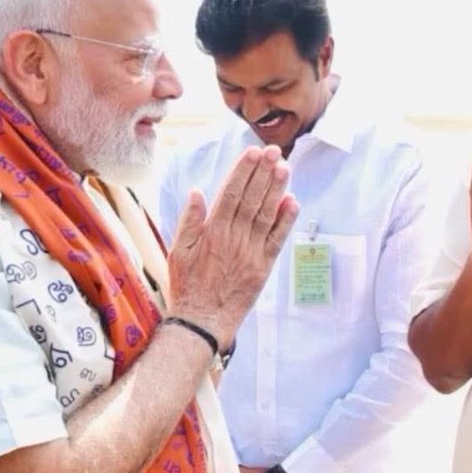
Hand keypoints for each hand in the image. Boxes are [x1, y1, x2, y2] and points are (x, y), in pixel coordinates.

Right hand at [167, 147, 298, 348]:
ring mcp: (251, 252)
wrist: (203, 321)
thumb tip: (196, 192)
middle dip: (263, 173)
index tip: (253, 153)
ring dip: (277, 190)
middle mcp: (235, 238)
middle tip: (274, 151)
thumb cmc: (187, 286)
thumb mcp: (179, 251)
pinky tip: (292, 202)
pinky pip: (277, 239)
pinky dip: (285, 221)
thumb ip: (189, 221)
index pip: (231, 193)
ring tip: (284, 167)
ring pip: (266, 214)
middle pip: (252, 198)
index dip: (243, 171)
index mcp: (213, 231)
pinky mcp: (263, 267)